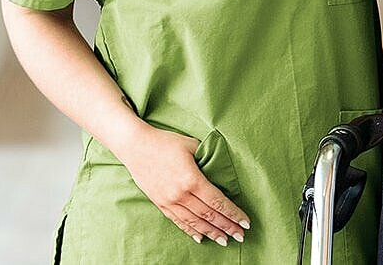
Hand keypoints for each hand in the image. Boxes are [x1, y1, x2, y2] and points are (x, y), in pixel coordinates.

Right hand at [120, 123, 250, 245]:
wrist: (137, 147)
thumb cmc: (166, 142)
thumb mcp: (191, 145)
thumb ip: (207, 158)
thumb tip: (219, 169)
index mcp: (191, 179)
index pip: (217, 202)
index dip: (232, 214)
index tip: (245, 222)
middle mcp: (181, 195)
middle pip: (208, 216)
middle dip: (227, 227)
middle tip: (241, 236)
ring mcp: (170, 202)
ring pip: (195, 223)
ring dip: (211, 233)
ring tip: (225, 240)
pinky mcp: (161, 204)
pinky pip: (179, 222)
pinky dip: (191, 231)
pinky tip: (201, 238)